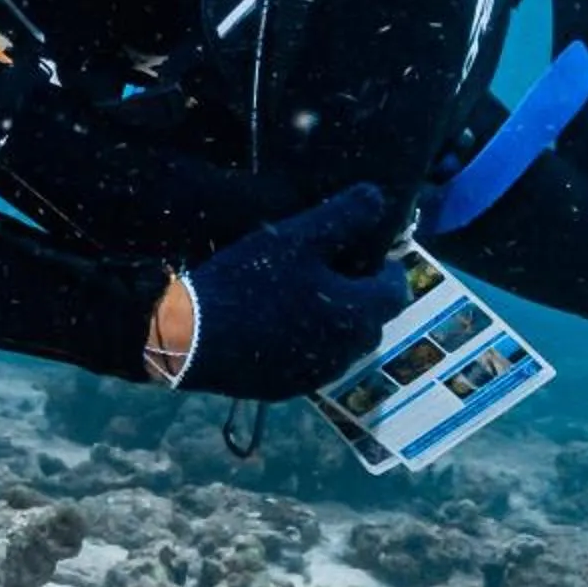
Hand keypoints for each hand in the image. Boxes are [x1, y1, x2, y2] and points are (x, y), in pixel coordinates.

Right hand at [166, 185, 408, 400]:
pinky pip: (310, 361)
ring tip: (301, 296)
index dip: (386, 269)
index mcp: (358, 314)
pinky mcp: (286, 388)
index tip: (366, 252)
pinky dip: (306, 342)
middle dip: (360, 296)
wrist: (191, 338)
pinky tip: (276, 324)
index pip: (396, 291)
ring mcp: (316, 375)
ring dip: (333, 321)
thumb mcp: (295, 238)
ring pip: (341, 343)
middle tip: (331, 270)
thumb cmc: (249, 283)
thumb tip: (379, 198)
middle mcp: (346, 352)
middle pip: (371, 320)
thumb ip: (344, 216)